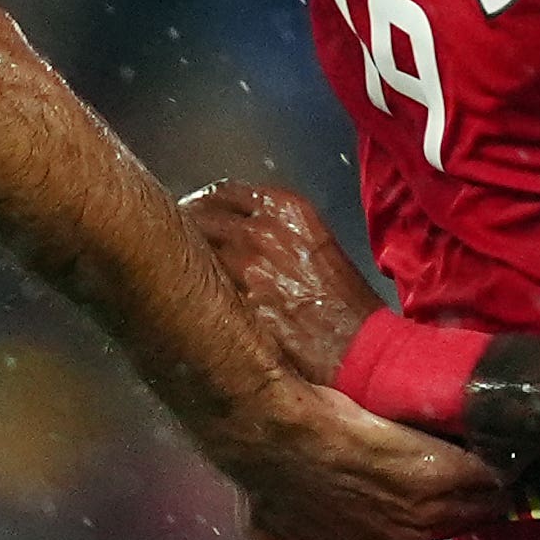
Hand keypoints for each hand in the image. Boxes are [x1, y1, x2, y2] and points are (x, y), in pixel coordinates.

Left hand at [181, 179, 385, 376]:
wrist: (361, 347)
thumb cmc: (346, 303)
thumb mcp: (315, 245)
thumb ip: (276, 229)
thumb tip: (241, 232)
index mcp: (287, 208)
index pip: (224, 192)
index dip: (204, 204)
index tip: (195, 214)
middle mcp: (261, 228)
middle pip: (200, 215)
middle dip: (188, 229)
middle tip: (179, 244)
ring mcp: (245, 264)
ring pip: (194, 249)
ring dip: (186, 259)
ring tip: (184, 275)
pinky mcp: (235, 301)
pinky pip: (200, 287)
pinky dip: (193, 290)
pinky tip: (193, 303)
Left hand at [207, 381, 508, 539]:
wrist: (279, 439)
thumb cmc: (269, 482)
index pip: (418, 533)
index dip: (429, 509)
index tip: (434, 489)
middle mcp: (406, 536)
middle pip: (454, 518)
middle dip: (465, 496)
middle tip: (472, 465)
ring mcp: (427, 507)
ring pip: (476, 498)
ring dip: (486, 478)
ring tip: (495, 447)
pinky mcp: (443, 472)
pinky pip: (485, 470)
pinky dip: (493, 455)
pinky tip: (497, 433)